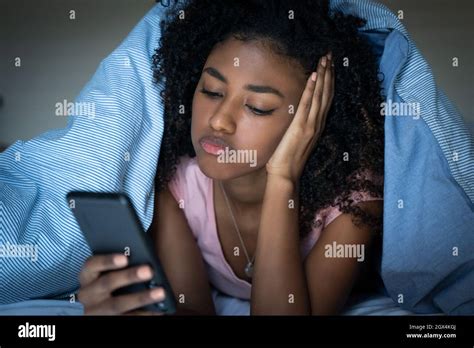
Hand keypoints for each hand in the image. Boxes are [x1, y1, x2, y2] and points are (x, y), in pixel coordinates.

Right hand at [78, 254, 165, 314]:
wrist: (91, 311)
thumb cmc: (103, 285)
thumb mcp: (101, 275)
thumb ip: (116, 265)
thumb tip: (141, 254)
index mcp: (87, 277)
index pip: (92, 265)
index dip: (108, 261)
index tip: (125, 258)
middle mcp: (88, 294)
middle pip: (107, 283)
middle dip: (129, 276)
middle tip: (149, 271)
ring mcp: (96, 311)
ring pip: (118, 305)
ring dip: (141, 298)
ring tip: (160, 292)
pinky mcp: (107, 321)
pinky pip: (127, 319)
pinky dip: (144, 314)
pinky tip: (159, 310)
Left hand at [266, 53, 334, 182]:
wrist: (285, 175)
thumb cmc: (286, 159)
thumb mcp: (295, 139)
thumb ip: (298, 126)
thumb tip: (293, 115)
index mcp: (316, 125)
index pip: (325, 98)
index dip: (328, 81)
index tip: (329, 65)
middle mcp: (317, 123)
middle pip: (327, 93)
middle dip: (329, 73)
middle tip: (330, 55)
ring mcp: (311, 125)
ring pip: (320, 96)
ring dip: (323, 76)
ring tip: (325, 59)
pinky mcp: (301, 128)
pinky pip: (308, 105)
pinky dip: (312, 89)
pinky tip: (314, 76)